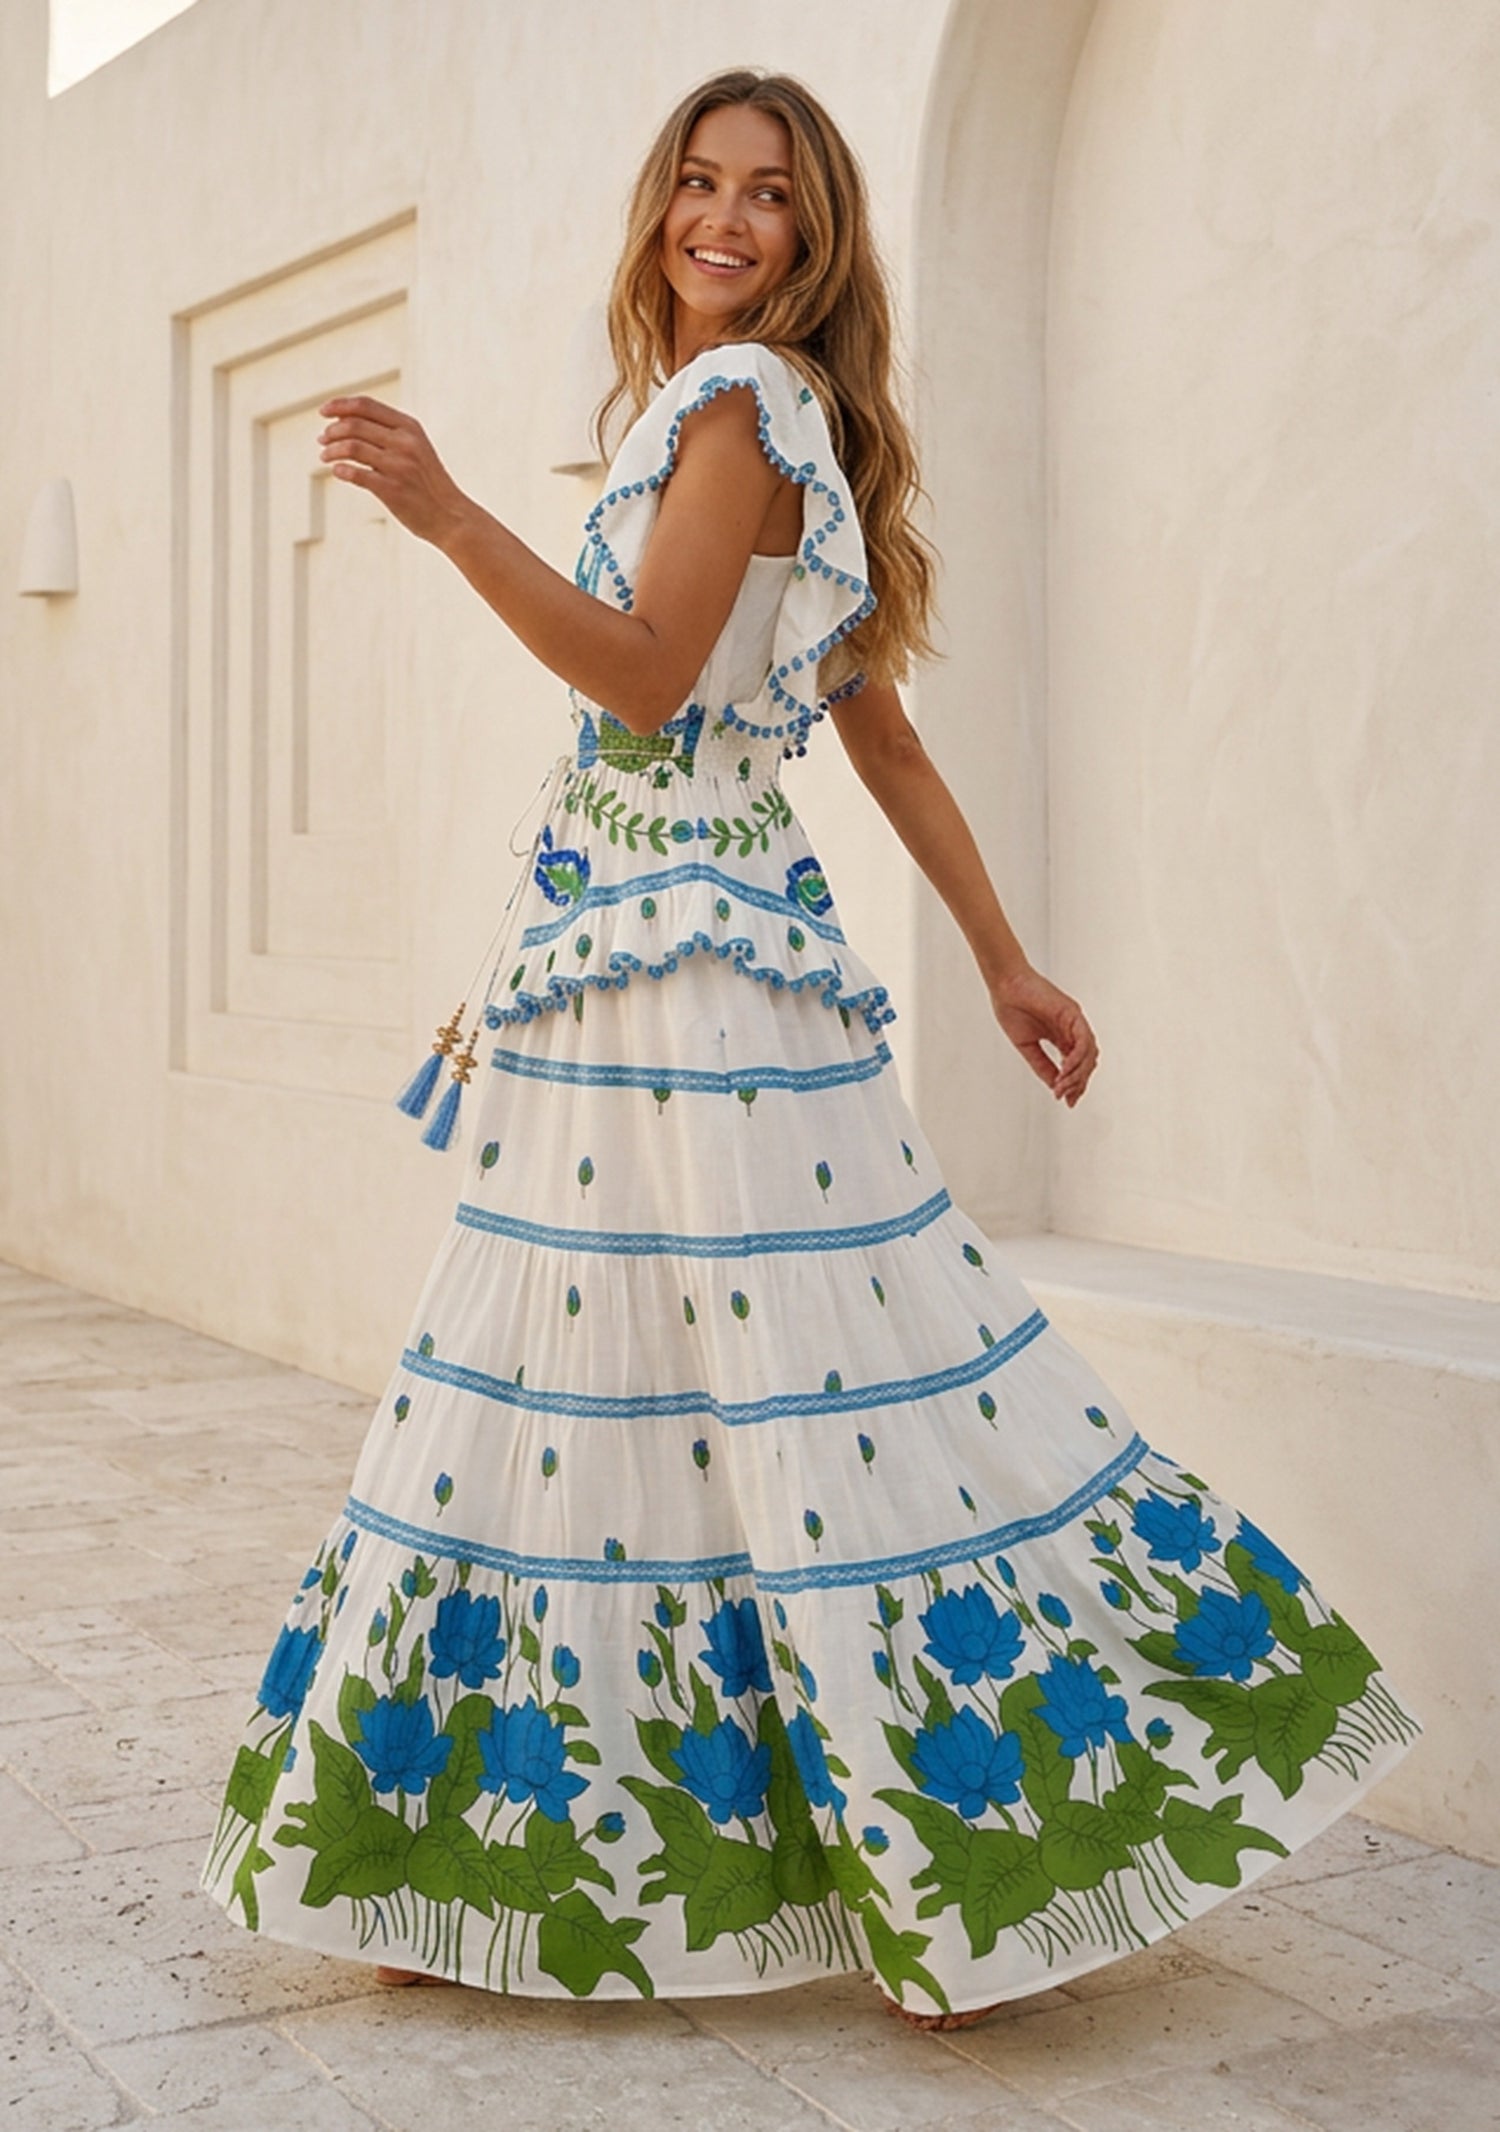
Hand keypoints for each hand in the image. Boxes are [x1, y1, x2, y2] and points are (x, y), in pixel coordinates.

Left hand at [316, 395, 472, 547]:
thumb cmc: (428, 483)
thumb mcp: (416, 448)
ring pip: (351, 447)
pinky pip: (356, 475)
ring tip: (324, 456)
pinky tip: (337, 471)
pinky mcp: (392, 490)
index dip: (340, 405)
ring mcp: (399, 466)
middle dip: (332, 430)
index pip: (366, 406)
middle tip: (322, 439)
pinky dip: (341, 470)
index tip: (324, 412)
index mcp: (410, 427)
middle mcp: (405, 443)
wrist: (452, 517)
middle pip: (354, 425)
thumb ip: (389, 434)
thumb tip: (346, 424)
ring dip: (331, 450)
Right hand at [987, 962, 1099, 1106]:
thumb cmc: (1012, 1009)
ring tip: (1063, 1087)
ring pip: (1089, 1053)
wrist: (1005, 986)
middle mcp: (1072, 1029)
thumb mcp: (1027, 1046)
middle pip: (1087, 1062)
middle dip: (1079, 1083)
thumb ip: (1042, 1065)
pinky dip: (1077, 1057)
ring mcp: (1074, 1021)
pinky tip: (1065, 1070)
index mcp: (1062, 1036)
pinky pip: (1083, 1040)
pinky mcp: (1072, 1013)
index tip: (1067, 1101)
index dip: (1074, 1084)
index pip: (1077, 1064)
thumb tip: (1055, 1086)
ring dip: (1078, 1074)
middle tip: (1067, 1098)